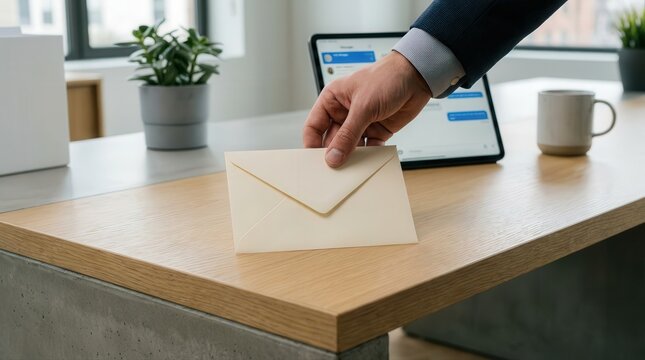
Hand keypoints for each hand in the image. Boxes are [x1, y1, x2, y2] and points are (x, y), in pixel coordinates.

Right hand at [303, 51, 431, 167]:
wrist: (416, 77)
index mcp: (332, 100)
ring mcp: (360, 124)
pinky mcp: (376, 131)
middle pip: (331, 141)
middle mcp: (344, 113)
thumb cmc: (386, 78)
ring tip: (350, 171)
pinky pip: (369, 149)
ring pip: (349, 148)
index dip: (312, 144)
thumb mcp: (363, 107)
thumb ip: (348, 135)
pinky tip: (369, 163)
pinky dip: (369, 157)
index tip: (314, 161)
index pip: (314, 127)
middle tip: (332, 171)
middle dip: (332, 155)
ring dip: (350, 158)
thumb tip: (333, 157)